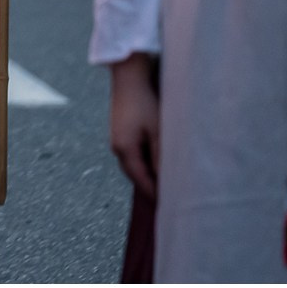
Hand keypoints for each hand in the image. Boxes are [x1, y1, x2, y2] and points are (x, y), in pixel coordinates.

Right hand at [109, 54, 159, 197]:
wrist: (129, 77)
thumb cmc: (146, 103)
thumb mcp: (159, 132)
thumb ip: (162, 158)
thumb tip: (167, 181)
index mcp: (125, 150)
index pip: (142, 181)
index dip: (155, 195)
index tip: (170, 209)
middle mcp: (117, 148)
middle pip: (135, 176)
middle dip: (151, 188)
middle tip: (170, 201)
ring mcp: (116, 140)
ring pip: (134, 165)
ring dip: (147, 175)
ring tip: (165, 184)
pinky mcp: (120, 132)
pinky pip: (133, 155)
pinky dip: (144, 163)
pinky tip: (156, 162)